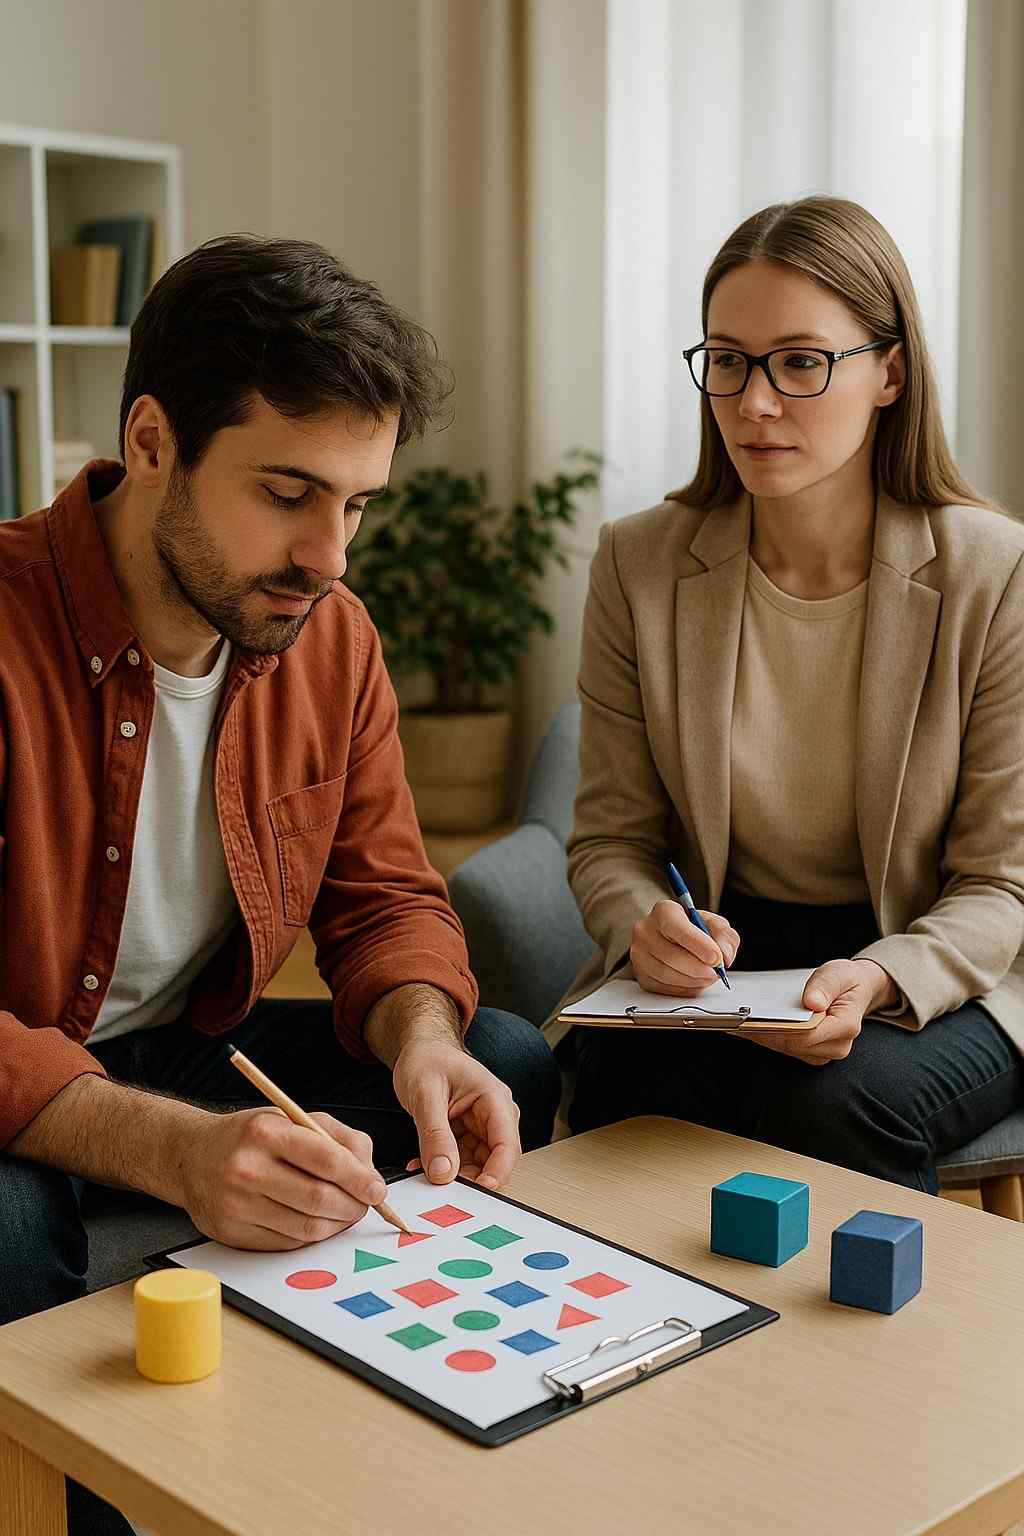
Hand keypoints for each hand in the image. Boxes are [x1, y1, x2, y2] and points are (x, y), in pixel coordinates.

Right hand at [179, 1107, 386, 1249]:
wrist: (191, 1156)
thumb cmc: (250, 1137)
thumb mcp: (294, 1119)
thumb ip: (339, 1138)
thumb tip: (370, 1174)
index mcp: (266, 1132)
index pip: (325, 1159)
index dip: (358, 1178)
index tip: (376, 1189)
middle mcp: (248, 1168)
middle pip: (319, 1198)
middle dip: (353, 1206)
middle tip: (365, 1204)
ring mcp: (237, 1204)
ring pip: (307, 1227)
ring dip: (336, 1224)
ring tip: (343, 1212)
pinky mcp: (232, 1232)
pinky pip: (288, 1243)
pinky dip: (311, 1236)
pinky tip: (314, 1220)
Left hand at [392, 1038, 521, 1190]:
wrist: (420, 1049)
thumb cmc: (427, 1058)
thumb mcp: (425, 1092)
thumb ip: (434, 1133)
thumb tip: (443, 1171)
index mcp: (494, 1099)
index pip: (507, 1145)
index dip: (496, 1173)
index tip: (476, 1191)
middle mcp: (495, 1115)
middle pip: (495, 1161)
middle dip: (470, 1178)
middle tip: (441, 1187)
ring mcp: (482, 1127)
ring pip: (477, 1166)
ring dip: (452, 1175)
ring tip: (423, 1171)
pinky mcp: (468, 1136)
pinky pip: (461, 1162)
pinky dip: (442, 1167)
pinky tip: (421, 1165)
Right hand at [630, 900, 740, 994]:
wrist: (672, 938)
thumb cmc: (692, 929)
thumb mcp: (713, 924)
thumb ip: (724, 936)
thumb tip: (725, 955)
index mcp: (664, 911)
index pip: (678, 929)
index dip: (700, 946)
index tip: (717, 958)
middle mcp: (646, 930)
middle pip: (672, 956)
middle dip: (700, 969)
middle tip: (716, 972)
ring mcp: (639, 954)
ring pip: (667, 975)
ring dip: (694, 980)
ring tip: (708, 976)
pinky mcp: (641, 974)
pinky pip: (664, 988)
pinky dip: (684, 988)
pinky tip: (694, 980)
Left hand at [743, 958, 893, 1066]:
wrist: (855, 990)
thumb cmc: (847, 982)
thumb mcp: (839, 972)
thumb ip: (826, 985)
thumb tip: (813, 1002)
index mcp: (846, 1026)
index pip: (807, 1034)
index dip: (780, 1027)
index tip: (755, 1018)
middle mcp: (836, 1045)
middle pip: (793, 1044)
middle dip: (766, 1031)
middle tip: (738, 1018)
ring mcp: (824, 1051)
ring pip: (786, 1048)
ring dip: (763, 1035)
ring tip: (739, 1020)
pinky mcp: (812, 1052)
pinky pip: (786, 1046)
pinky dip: (768, 1035)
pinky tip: (750, 1024)